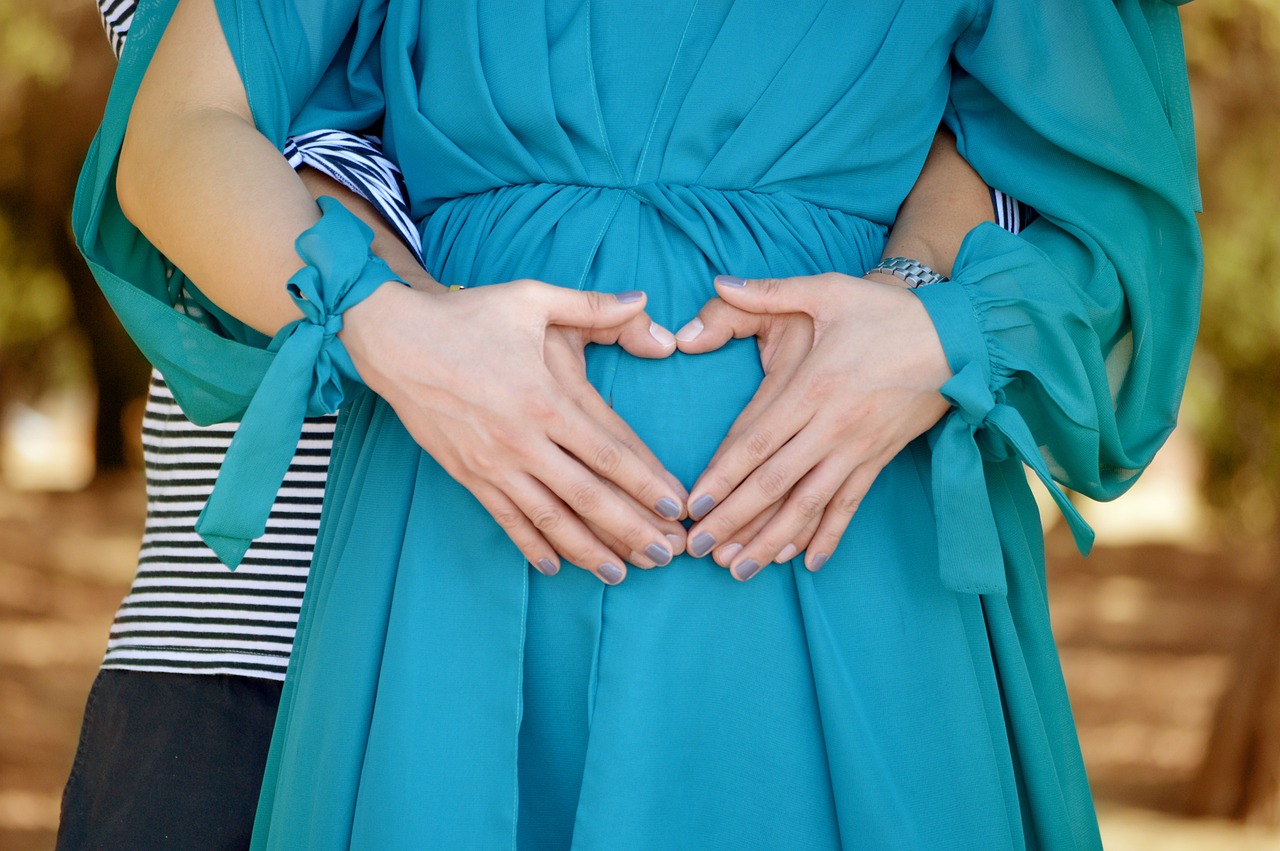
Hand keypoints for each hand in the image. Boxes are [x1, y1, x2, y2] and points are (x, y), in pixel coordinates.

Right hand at [341, 280, 684, 583]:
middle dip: (632, 529)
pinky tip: (554, 566)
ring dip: (588, 549)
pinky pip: (506, 518)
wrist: (395, 340)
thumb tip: (644, 300)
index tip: (676, 507)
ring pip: (550, 518)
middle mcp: (523, 439)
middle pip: (589, 495)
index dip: (647, 482)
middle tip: (667, 556)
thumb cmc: (467, 316)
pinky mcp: (467, 474)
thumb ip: (592, 305)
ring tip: (620, 574)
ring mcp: (493, 462)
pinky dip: (531, 545)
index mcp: (547, 399)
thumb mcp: (532, 298)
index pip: (609, 451)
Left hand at [675, 273, 951, 579]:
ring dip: (772, 539)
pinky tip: (808, 563)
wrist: (958, 335)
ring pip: (808, 504)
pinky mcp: (880, 460)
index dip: (724, 476)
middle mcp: (832, 426)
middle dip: (734, 519)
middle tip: (697, 549)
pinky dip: (829, 536)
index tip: (694, 505)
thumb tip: (716, 280)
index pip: (757, 441)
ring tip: (740, 569)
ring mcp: (858, 449)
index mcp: (813, 387)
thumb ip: (767, 291)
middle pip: (774, 483)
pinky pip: (850, 505)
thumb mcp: (827, 290)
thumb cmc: (885, 312)